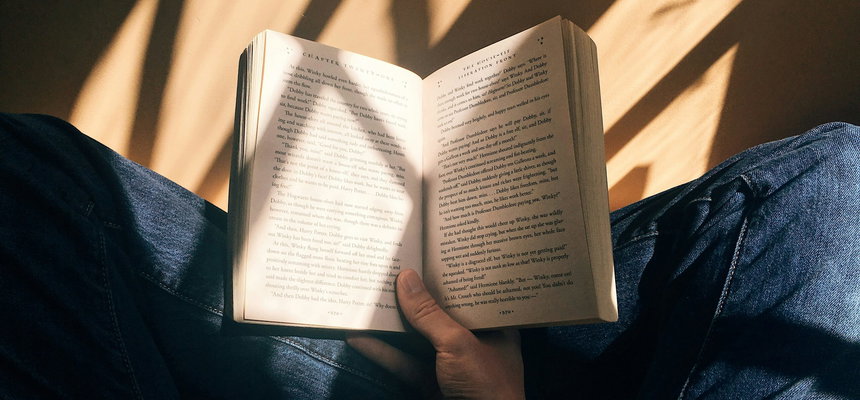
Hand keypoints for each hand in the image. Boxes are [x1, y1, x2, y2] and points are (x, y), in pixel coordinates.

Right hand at [347, 269, 523, 398]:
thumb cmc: (486, 386)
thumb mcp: (458, 344)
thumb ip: (429, 314)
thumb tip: (406, 278)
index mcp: (493, 326)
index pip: (469, 292)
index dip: (447, 273)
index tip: (423, 251)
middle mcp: (472, 341)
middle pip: (437, 312)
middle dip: (412, 296)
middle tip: (389, 268)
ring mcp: (449, 364)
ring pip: (415, 337)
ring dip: (391, 322)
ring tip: (366, 296)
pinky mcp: (428, 384)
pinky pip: (402, 362)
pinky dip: (381, 351)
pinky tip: (358, 337)